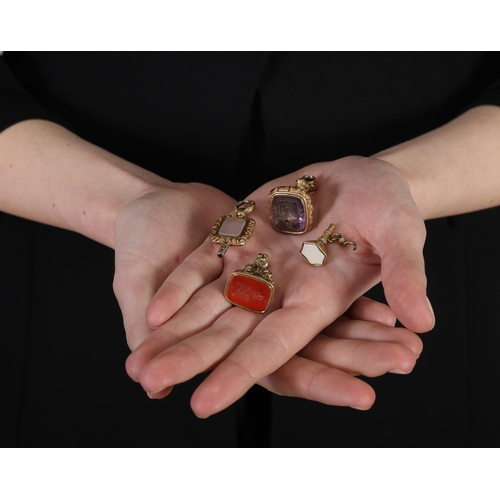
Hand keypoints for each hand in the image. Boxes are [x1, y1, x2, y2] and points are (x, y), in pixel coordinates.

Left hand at [126, 156, 433, 414]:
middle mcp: (281, 290)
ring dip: (173, 330)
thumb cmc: (388, 205)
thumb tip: (424, 321)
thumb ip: (406, 273)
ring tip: (137, 360)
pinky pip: (204, 265)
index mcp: (319, 299)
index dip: (240, 373)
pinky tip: (153, 309)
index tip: (204, 403)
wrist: (360, 178)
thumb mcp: (401, 230)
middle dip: (190, 358)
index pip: (276, 346)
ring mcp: (257, 264)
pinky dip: (179, 285)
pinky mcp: (240, 236)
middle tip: (149, 381)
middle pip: (230, 333)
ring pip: (208, 305)